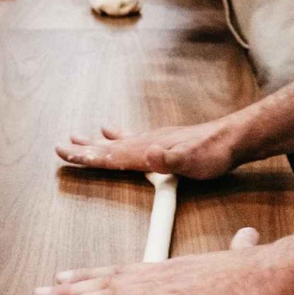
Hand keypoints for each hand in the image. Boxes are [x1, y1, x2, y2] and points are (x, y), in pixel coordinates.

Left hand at [34, 227, 279, 294]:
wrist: (266, 275)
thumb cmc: (256, 272)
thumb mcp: (242, 256)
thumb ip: (238, 248)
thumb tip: (246, 238)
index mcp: (175, 267)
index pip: (126, 270)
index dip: (95, 274)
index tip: (70, 276)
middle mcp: (160, 276)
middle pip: (106, 281)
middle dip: (71, 287)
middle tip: (42, 291)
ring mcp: (160, 291)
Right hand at [56, 119, 239, 177]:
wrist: (233, 139)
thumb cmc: (213, 153)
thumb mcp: (191, 160)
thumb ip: (168, 158)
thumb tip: (148, 153)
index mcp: (147, 151)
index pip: (110, 155)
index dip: (87, 155)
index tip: (64, 152)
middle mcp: (147, 143)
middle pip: (108, 147)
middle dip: (84, 148)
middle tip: (60, 145)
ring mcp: (155, 140)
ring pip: (118, 142)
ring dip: (96, 142)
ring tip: (78, 136)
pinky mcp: (164, 141)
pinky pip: (132, 139)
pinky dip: (118, 137)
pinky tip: (114, 133)